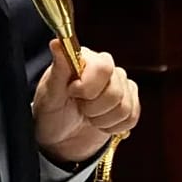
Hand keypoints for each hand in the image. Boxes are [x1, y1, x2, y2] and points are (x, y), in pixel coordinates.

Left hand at [32, 40, 139, 164]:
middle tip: (79, 108)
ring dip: (102, 119)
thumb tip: (57, 43)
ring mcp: (121, 85)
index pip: (103, 67)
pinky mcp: (130, 103)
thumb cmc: (51, 112)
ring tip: (88, 117)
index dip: (88, 87)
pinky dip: (112, 127)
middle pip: (116, 91)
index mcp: (87, 59)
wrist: (59, 138)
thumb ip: (58, 69)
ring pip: (124, 107)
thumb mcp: (49, 93)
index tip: (72, 93)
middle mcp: (107, 68)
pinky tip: (99, 123)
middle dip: (94, 108)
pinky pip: (131, 118)